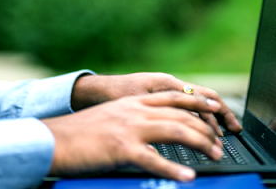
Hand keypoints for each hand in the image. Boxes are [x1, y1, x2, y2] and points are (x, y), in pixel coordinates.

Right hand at [43, 91, 223, 181]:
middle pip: (179, 114)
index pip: (173, 97)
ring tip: (214, 156)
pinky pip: (154, 159)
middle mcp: (134, 111)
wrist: (56, 137)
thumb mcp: (112, 116)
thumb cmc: (82, 131)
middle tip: (219, 142)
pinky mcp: (122, 149)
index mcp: (133, 102)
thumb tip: (154, 129)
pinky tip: (187, 177)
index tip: (215, 107)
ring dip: (199, 143)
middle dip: (204, 128)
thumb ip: (134, 118)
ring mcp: (129, 128)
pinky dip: (173, 169)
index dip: (197, 101)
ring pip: (174, 130)